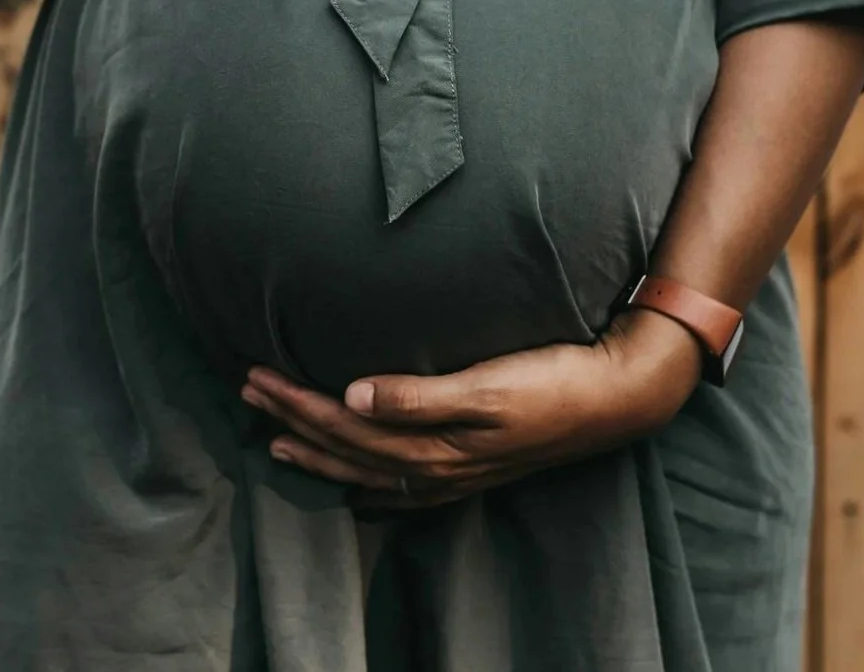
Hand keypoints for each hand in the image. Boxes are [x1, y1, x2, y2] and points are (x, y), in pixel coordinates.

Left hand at [240, 308, 701, 508]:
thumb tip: (351, 397)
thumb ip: (418, 395)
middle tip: (247, 391)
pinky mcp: (472, 468)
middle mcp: (436, 468)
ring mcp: (455, 474)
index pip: (345, 427)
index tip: (255, 376)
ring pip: (367, 470)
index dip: (296, 403)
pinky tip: (356, 488)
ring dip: (319, 452)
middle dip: (293, 421)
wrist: (616, 398)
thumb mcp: (487, 385)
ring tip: (276, 438)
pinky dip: (368, 485)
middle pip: (346, 449)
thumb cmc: (553, 381)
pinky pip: (401, 487)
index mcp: (433, 446)